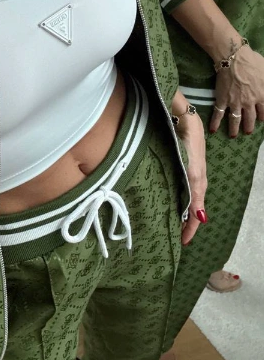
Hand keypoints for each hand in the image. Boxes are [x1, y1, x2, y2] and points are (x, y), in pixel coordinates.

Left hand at [173, 91, 207, 244]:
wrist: (180, 115)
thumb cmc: (189, 140)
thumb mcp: (194, 169)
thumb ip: (196, 192)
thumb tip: (201, 218)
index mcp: (197, 182)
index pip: (195, 213)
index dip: (190, 229)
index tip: (182, 243)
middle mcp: (189, 179)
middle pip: (187, 207)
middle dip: (181, 223)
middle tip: (171, 237)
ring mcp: (180, 171)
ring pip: (178, 197)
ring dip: (173, 211)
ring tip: (164, 223)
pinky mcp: (171, 163)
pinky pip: (171, 186)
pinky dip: (168, 197)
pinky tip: (159, 200)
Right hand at [210, 46, 263, 136]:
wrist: (235, 58)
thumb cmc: (253, 62)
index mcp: (262, 95)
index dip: (263, 117)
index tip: (262, 120)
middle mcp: (250, 102)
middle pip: (251, 118)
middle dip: (249, 126)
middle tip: (248, 131)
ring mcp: (235, 102)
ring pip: (236, 119)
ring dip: (234, 128)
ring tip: (233, 135)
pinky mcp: (222, 100)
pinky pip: (219, 113)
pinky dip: (215, 122)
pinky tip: (213, 130)